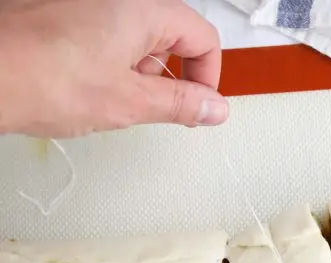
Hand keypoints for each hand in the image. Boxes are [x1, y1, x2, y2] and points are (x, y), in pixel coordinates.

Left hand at [0, 0, 227, 137]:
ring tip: (107, 98)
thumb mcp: (128, 102)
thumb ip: (181, 104)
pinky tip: (86, 87)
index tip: (198, 104)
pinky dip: (109, 64)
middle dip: (169, 78)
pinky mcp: (67, 14)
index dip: (208, 77)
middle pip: (172, 37)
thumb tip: (214, 107)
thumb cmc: (38, 77)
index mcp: (143, 8)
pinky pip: (107, 37)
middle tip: (150, 106)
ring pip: (138, 40)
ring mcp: (90, 5)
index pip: (203, 38)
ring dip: (136, 74)